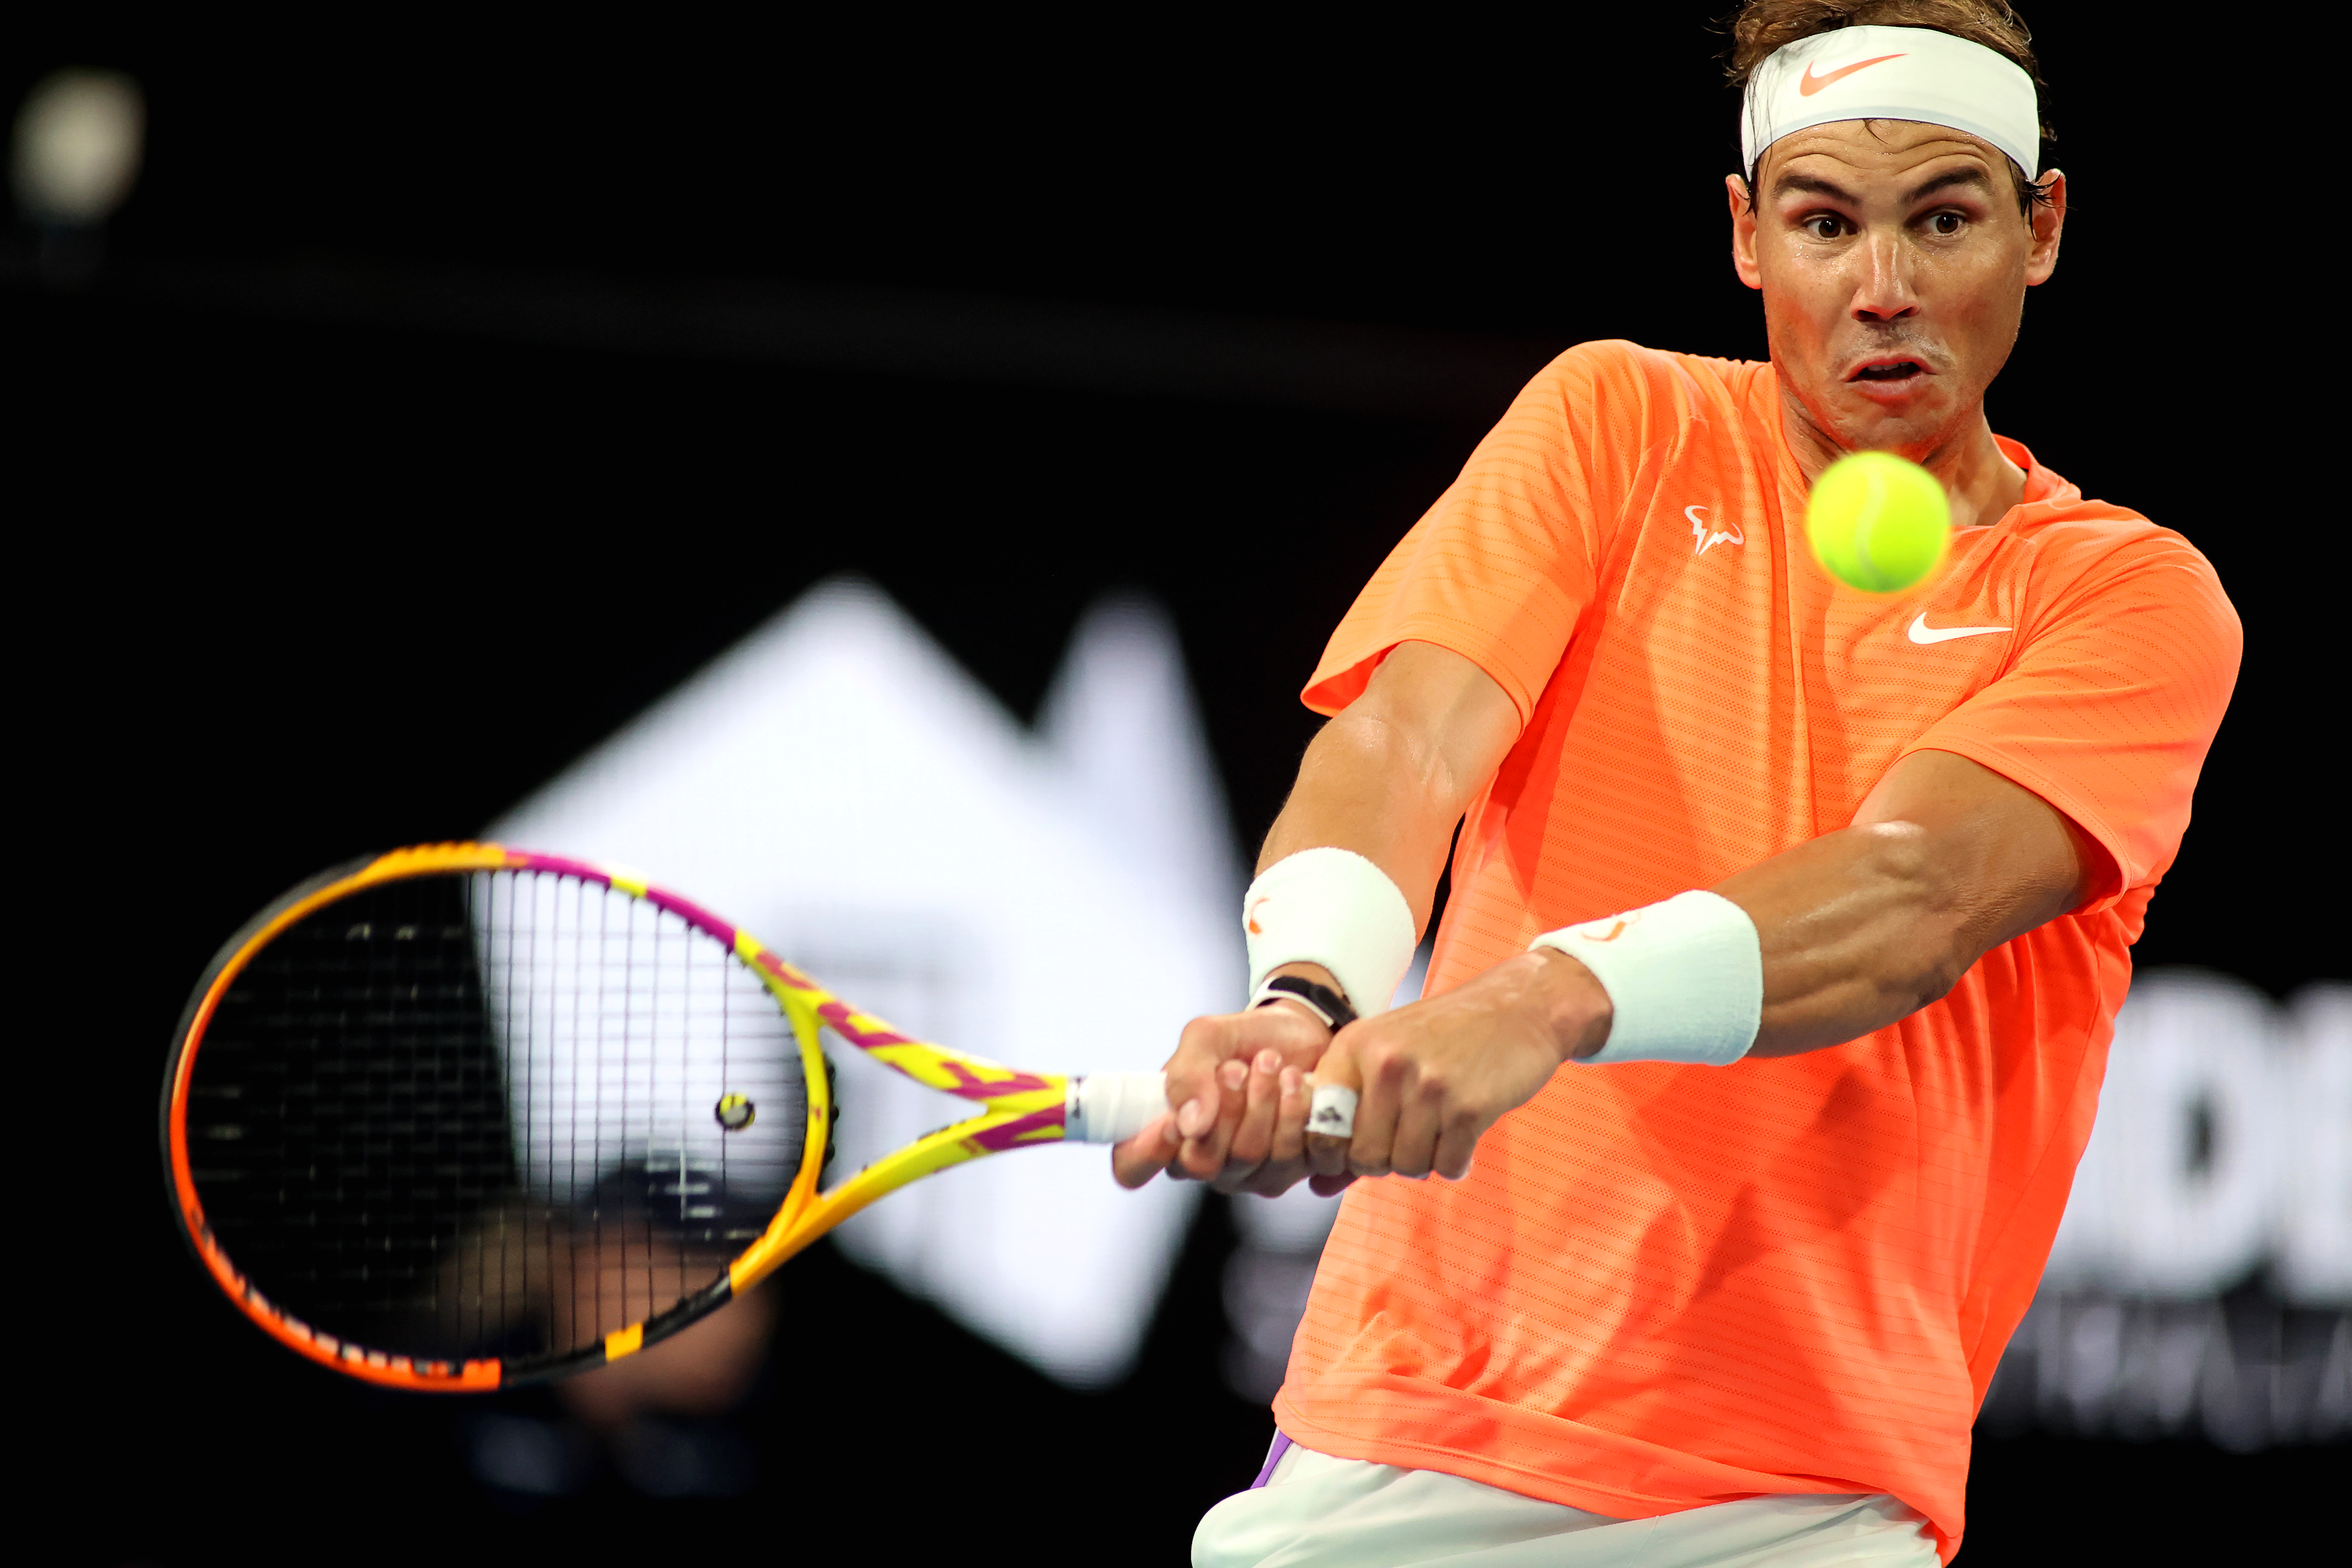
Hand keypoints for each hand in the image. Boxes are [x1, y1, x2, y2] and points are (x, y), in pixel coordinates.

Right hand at [1112, 999, 1330, 1193]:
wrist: (1301, 1033)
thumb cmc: (1244, 1039)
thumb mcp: (1207, 1038)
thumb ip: (1188, 1074)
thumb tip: (1190, 1124)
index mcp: (1169, 1133)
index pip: (1132, 1168)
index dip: (1146, 1153)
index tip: (1172, 1119)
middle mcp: (1203, 1160)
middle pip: (1202, 1163)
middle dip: (1224, 1108)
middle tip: (1238, 1067)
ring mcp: (1248, 1173)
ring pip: (1249, 1157)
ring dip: (1264, 1101)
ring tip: (1273, 1063)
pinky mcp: (1292, 1171)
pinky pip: (1293, 1158)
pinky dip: (1296, 1111)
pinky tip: (1298, 1084)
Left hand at [1306, 949, 1609, 1181]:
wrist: (1518, 1008)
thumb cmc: (1446, 1036)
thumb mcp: (1387, 1057)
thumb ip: (1351, 1120)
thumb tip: (1317, 1186)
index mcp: (1354, 1046)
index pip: (1319, 1129)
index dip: (1338, 1153)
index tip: (1362, 1147)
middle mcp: (1386, 1063)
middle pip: (1365, 1156)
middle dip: (1387, 1159)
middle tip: (1411, 1137)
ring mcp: (1428, 1085)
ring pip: (1406, 1166)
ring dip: (1424, 1160)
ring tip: (1439, 1130)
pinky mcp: (1468, 1106)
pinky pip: (1447, 1166)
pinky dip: (1456, 1161)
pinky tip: (1464, 1134)